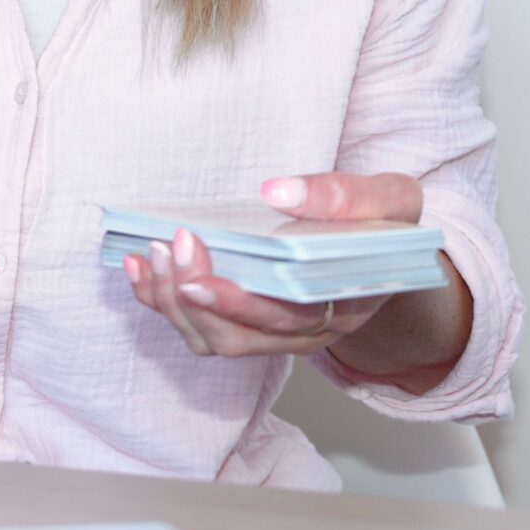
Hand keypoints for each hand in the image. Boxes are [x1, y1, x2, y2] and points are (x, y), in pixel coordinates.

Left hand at [122, 173, 424, 357]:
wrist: (387, 252)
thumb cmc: (387, 226)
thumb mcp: (392, 200)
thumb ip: (346, 195)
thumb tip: (276, 190)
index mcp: (345, 307)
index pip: (286, 321)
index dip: (238, 305)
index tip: (199, 277)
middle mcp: (307, 333)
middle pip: (239, 336)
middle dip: (195, 297)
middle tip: (169, 249)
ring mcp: (272, 334)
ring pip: (211, 339)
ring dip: (172, 302)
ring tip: (149, 255)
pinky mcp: (244, 322)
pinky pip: (197, 326)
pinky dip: (161, 300)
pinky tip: (137, 266)